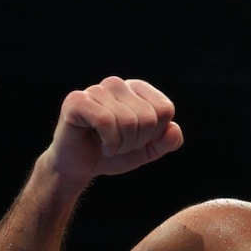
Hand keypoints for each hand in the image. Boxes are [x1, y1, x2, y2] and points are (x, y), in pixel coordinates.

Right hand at [44, 76, 183, 183]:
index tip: (139, 139)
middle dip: (137, 142)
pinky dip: (110, 142)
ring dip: (122, 145)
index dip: (155, 134)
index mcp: (137, 89)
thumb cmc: (115, 153)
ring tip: (111, 146)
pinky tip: (102, 145)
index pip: (165, 109)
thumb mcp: (149, 150)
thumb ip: (168, 141)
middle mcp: (117, 84)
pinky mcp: (76, 101)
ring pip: (128, 121)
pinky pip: (105, 120)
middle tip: (121, 146)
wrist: (82, 166)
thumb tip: (174, 129)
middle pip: (148, 117)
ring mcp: (96, 90)